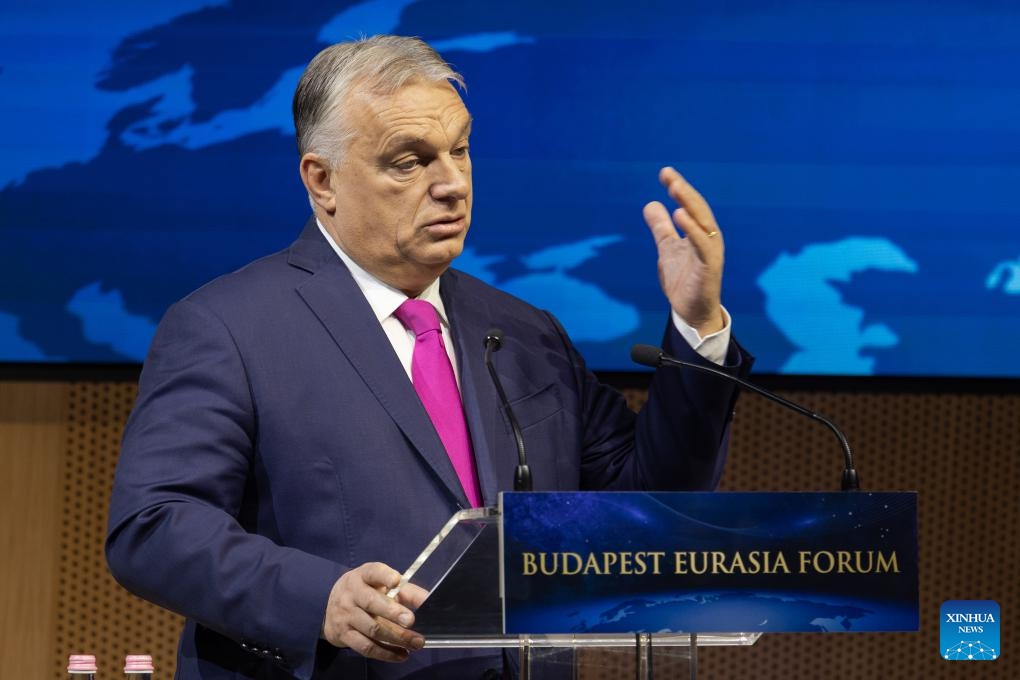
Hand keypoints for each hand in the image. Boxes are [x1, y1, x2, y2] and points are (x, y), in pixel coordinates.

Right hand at [322, 562, 426, 661]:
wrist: (330, 608)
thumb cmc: (366, 592)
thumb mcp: (382, 585)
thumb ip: (406, 591)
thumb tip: (429, 600)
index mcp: (363, 576)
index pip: (373, 572)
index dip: (384, 576)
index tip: (396, 581)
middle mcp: (351, 594)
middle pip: (371, 602)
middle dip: (393, 612)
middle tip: (411, 621)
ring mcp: (345, 615)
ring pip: (372, 628)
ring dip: (396, 638)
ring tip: (416, 643)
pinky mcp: (344, 635)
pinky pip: (366, 647)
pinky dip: (386, 653)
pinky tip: (401, 655)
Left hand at [642, 167, 724, 335]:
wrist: (692, 312)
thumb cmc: (684, 280)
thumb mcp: (667, 248)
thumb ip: (661, 228)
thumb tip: (650, 204)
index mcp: (699, 232)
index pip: (689, 205)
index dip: (678, 189)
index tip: (664, 173)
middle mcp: (708, 237)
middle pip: (698, 209)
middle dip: (684, 191)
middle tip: (669, 176)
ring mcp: (710, 251)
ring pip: (703, 222)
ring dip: (689, 204)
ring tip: (675, 189)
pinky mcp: (709, 266)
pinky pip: (703, 244)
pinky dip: (693, 229)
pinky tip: (680, 216)